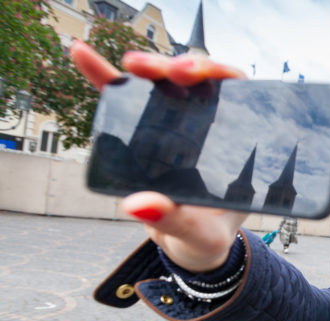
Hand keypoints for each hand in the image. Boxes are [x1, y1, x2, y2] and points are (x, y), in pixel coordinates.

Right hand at [71, 41, 248, 271]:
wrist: (190, 250)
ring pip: (166, 85)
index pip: (239, 98)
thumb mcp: (200, 236)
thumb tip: (136, 204)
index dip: (224, 76)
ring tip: (132, 65)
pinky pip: (125, 101)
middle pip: (200, 84)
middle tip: (167, 72)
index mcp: (236, 148)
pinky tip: (83, 54)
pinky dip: (104, 78)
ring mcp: (177, 127)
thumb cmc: (206, 240)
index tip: (203, 75)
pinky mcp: (146, 133)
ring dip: (149, 68)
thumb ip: (175, 222)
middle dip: (182, 68)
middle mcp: (209, 130)